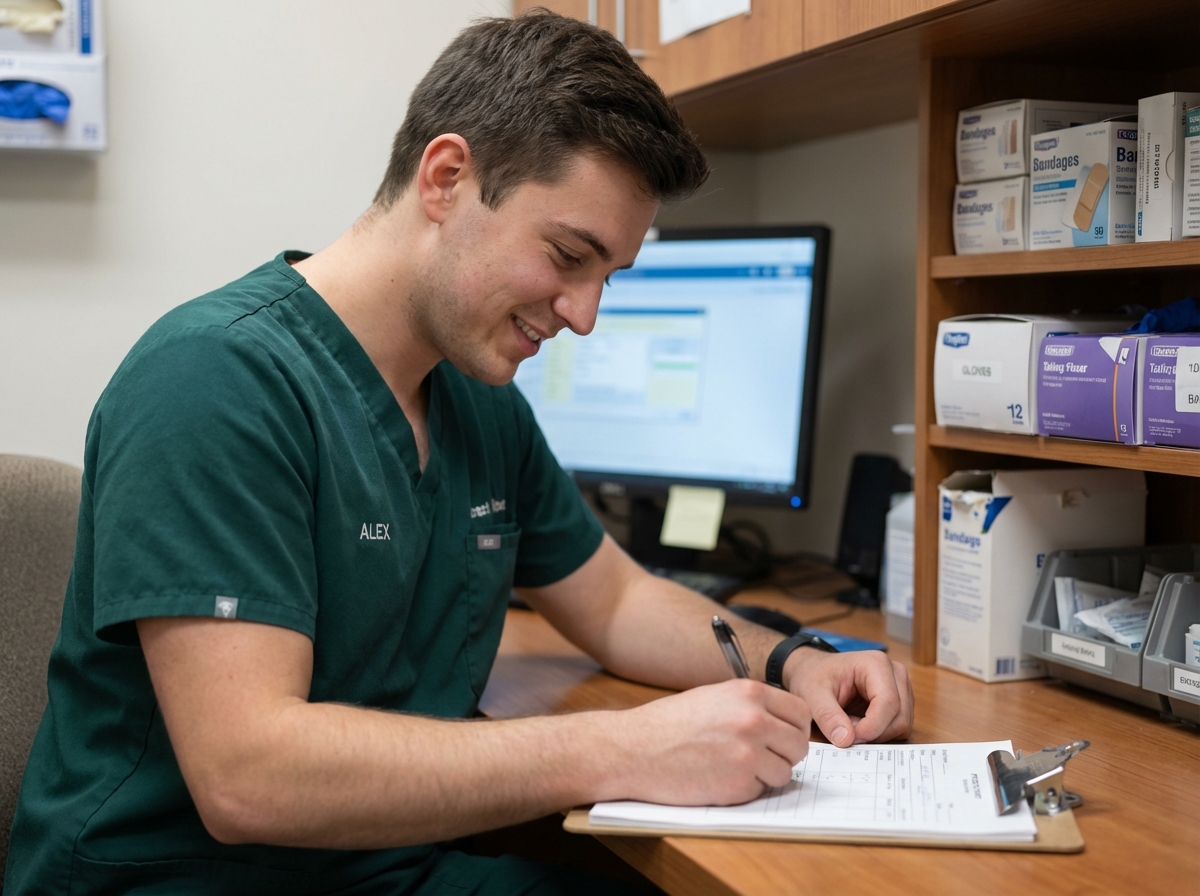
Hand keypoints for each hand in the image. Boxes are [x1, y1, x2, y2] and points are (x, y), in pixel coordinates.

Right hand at [608, 679, 811, 805]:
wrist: (635, 748)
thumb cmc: (669, 724)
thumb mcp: (714, 697)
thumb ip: (750, 706)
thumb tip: (782, 723)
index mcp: (748, 693)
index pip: (801, 713)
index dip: (794, 728)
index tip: (783, 738)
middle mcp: (753, 719)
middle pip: (799, 745)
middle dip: (784, 755)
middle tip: (761, 758)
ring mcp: (748, 753)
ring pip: (784, 772)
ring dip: (765, 775)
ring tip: (733, 767)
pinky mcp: (738, 783)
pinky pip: (761, 791)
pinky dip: (745, 789)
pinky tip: (719, 777)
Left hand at [782, 649, 912, 747]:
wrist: (812, 671)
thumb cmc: (813, 676)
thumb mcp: (812, 694)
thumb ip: (827, 716)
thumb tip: (846, 740)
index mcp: (876, 664)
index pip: (888, 703)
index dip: (871, 728)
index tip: (849, 738)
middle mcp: (895, 673)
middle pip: (899, 717)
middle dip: (873, 732)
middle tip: (845, 729)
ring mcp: (901, 687)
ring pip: (901, 725)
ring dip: (875, 734)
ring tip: (849, 722)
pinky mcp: (900, 701)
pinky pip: (898, 727)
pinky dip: (879, 733)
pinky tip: (858, 723)